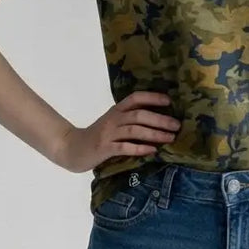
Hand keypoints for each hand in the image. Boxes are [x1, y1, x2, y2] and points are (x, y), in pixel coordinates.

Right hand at [52, 91, 181, 174]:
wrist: (71, 148)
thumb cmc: (97, 137)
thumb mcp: (113, 123)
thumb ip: (130, 120)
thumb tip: (158, 119)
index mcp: (116, 110)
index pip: (135, 98)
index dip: (152, 98)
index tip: (169, 102)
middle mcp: (113, 119)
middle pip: (139, 115)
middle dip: (160, 119)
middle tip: (177, 125)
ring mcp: (108, 134)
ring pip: (134, 130)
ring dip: (154, 133)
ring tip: (170, 138)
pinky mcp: (104, 148)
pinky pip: (124, 147)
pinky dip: (140, 148)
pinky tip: (152, 150)